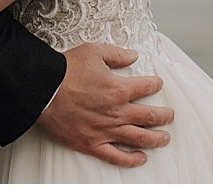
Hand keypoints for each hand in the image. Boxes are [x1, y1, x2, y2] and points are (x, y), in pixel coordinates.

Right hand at [35, 43, 172, 167]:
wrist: (42, 90)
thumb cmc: (65, 71)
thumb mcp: (94, 52)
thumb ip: (117, 54)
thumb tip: (133, 55)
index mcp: (119, 89)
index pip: (147, 88)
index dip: (155, 85)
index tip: (158, 84)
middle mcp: (117, 112)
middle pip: (150, 117)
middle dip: (164, 116)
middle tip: (170, 115)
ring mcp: (106, 131)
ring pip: (139, 138)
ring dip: (156, 138)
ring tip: (164, 138)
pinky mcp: (92, 144)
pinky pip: (117, 157)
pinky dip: (132, 159)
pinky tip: (141, 157)